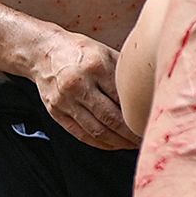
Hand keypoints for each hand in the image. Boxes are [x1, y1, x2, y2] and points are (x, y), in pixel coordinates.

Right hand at [27, 29, 137, 148]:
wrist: (44, 52)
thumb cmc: (80, 52)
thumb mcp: (105, 53)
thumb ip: (124, 74)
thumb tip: (148, 95)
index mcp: (95, 66)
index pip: (123, 98)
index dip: (139, 114)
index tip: (152, 122)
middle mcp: (78, 84)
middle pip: (110, 118)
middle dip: (131, 134)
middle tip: (145, 138)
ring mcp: (64, 100)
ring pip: (96, 131)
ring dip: (118, 142)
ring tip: (132, 144)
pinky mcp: (56, 112)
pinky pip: (81, 134)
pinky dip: (100, 143)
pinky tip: (113, 143)